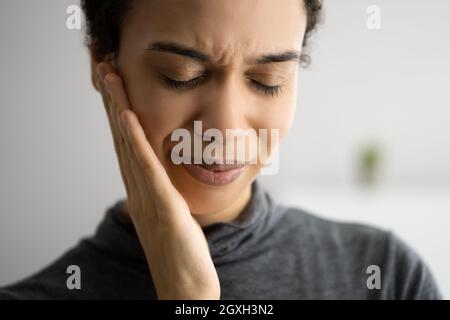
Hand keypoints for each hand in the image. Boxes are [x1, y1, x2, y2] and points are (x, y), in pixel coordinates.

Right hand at [96, 62, 220, 299]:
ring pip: (129, 147)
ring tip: (111, 79)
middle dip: (114, 103)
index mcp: (142, 191)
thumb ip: (164, 192)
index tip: (116, 85)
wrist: (186, 286)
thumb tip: (165, 175)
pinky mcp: (161, 206)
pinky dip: (135, 140)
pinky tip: (128, 116)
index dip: (120, 113)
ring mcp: (146, 198)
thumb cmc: (182, 253)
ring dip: (119, 111)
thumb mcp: (171, 214)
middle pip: (122, 139)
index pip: (128, 145)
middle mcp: (138, 191)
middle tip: (105, 69)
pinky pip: (146, 168)